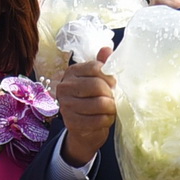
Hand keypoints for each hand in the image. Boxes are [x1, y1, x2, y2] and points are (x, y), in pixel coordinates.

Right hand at [56, 46, 116, 166]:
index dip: (109, 76)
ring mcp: (66, 106)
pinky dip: (107, 120)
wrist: (84, 130)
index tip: (113, 84)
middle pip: (97, 86)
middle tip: (114, 99)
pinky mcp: (71, 123)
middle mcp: (65, 87)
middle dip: (111, 94)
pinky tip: (106, 119)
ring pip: (99, 104)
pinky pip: (98, 120)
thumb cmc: (92, 100)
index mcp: (72, 72)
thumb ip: (102, 65)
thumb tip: (107, 49)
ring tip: (111, 109)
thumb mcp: (97, 81)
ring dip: (111, 108)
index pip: (95, 68)